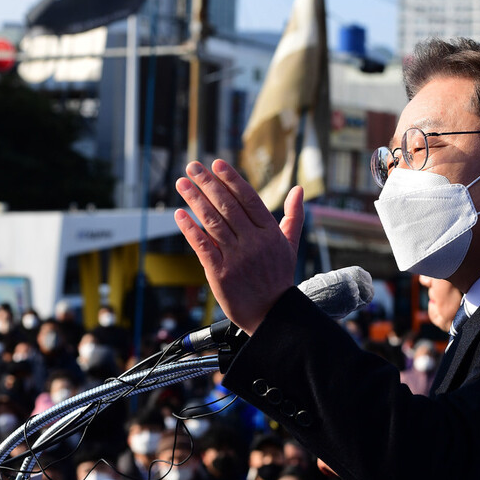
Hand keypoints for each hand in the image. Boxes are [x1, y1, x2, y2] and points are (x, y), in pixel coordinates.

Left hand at [174, 159, 303, 333]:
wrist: (271, 315)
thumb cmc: (279, 278)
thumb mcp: (290, 245)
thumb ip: (293, 216)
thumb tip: (299, 189)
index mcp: (270, 233)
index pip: (248, 199)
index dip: (231, 180)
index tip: (217, 164)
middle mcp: (253, 242)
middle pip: (227, 206)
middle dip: (208, 183)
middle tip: (192, 166)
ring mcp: (236, 258)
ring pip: (212, 222)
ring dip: (195, 200)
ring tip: (182, 183)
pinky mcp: (220, 273)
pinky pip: (203, 246)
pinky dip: (190, 229)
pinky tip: (179, 214)